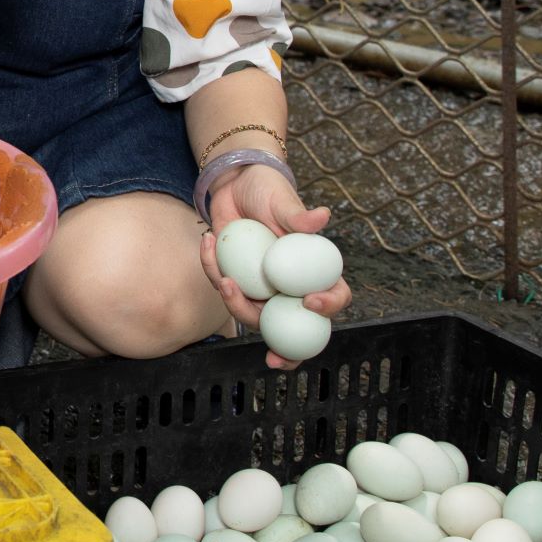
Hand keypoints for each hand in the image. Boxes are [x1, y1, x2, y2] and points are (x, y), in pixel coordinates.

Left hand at [199, 162, 352, 369]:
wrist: (235, 183)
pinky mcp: (236, 280)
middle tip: (272, 357)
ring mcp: (262, 287)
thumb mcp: (282, 199)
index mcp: (314, 269)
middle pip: (294, 325)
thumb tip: (322, 217)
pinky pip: (224, 287)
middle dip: (286, 351)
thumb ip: (298, 214)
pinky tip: (206, 243)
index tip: (309, 302)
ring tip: (224, 277)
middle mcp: (291, 284)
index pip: (334, 295)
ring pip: (253, 313)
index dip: (329, 306)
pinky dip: (212, 270)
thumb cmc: (267, 190)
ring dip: (235, 304)